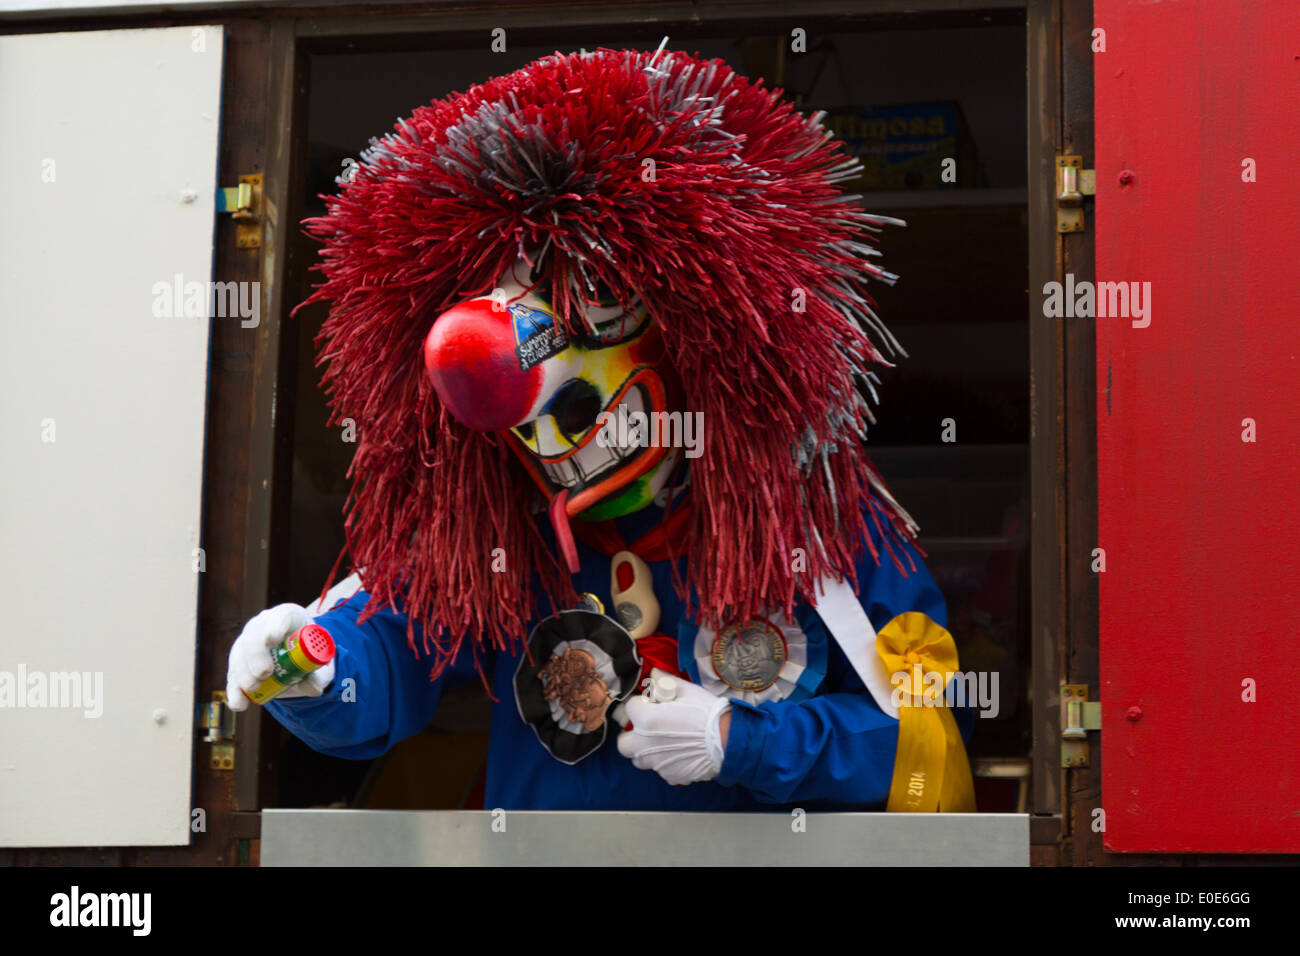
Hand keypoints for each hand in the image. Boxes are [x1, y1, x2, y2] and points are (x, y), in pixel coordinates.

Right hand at [225, 604, 335, 711]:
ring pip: (240, 655)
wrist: (297, 661)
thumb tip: (313, 688)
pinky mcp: (238, 664)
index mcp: (289, 618)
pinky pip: (233, 676)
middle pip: (254, 635)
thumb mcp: (318, 662)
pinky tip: (239, 703)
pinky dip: (235, 691)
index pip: (282, 616)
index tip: (272, 639)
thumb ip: (317, 674)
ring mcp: (247, 643)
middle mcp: (264, 625)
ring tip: (253, 687)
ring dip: (244, 672)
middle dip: (256, 654)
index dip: (275, 625)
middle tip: (264, 672)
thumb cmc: (309, 654)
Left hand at [616, 669, 730, 784]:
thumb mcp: (687, 691)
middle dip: (632, 734)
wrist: (728, 742)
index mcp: (646, 720)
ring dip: (646, 750)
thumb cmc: (706, 713)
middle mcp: (645, 744)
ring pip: (639, 759)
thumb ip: (664, 682)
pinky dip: (665, 761)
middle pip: (623, 743)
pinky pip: (659, 769)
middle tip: (648, 726)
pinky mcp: (670, 775)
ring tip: (663, 741)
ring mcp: (657, 762)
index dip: (642, 703)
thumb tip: (653, 674)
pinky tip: (680, 753)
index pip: (630, 708)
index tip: (654, 703)